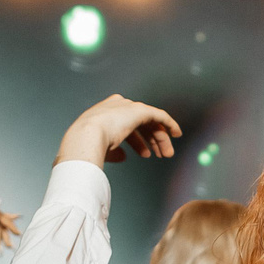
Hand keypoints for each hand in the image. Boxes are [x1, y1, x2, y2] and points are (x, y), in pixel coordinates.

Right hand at [57, 94, 181, 166]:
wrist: (87, 136)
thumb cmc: (87, 145)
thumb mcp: (100, 148)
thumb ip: (113, 150)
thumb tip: (123, 156)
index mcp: (105, 114)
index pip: (127, 126)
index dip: (138, 141)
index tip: (146, 154)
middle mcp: (117, 107)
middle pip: (141, 123)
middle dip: (152, 140)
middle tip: (161, 155)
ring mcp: (128, 107)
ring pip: (151, 122)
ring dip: (160, 138)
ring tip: (166, 154)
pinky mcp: (140, 110)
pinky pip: (159, 115)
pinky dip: (169, 123)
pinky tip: (177, 133)